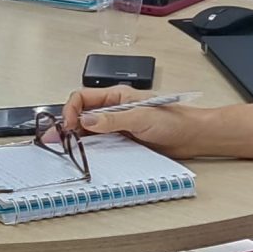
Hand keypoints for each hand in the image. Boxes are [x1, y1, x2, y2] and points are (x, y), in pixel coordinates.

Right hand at [69, 85, 196, 153]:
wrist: (192, 136)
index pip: (83, 97)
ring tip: (69, 149)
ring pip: (89, 130)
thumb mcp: (141, 117)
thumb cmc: (174, 120)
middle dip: (69, 125)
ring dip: (78, 139)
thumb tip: (86, 120)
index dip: (71, 110)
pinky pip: (101, 144)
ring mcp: (117, 126)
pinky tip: (87, 155)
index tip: (68, 125)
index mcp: (117, 96)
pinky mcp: (122, 141)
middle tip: (60, 140)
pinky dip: (91, 149)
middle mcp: (114, 109)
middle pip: (82, 114)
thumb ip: (112, 119)